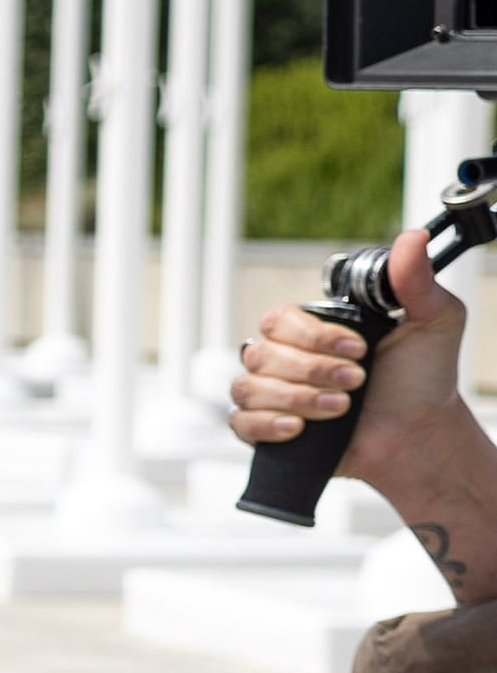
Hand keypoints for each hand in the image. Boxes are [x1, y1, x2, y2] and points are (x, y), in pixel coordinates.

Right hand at [230, 225, 470, 501]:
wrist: (418, 435)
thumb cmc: (422, 379)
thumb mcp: (432, 320)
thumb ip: (415, 279)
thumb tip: (411, 237)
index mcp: (312, 329)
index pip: (279, 319)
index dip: (313, 336)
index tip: (359, 349)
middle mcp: (286, 357)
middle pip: (260, 353)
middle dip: (312, 370)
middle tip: (356, 380)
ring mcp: (272, 393)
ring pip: (249, 387)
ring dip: (298, 398)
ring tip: (340, 409)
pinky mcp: (265, 429)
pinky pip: (240, 422)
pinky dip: (268, 424)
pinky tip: (300, 428)